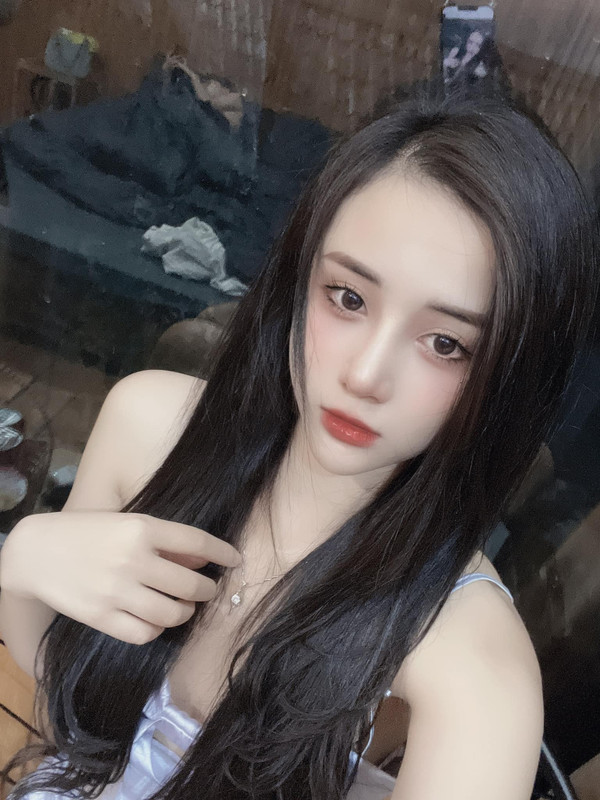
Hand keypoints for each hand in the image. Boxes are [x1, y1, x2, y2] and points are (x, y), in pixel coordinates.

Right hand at [1, 511, 240, 644]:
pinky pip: (145, 633)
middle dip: (208, 590)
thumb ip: (163, 540)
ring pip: (173, 613)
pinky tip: (158, 620)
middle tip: (209, 590)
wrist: (35, 552)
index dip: (223, 553)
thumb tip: (201, 561)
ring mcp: (118, 591)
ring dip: (186, 613)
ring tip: (185, 608)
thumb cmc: (85, 532)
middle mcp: (134, 559)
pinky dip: (158, 629)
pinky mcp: (102, 617)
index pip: (197, 543)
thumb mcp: (126, 521)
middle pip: (191, 584)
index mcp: (142, 528)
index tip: (236, 560)